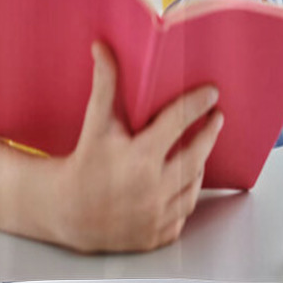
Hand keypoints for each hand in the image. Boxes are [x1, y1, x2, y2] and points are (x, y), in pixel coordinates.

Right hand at [58, 41, 222, 252]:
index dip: (197, 104)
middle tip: (217, 116)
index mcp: (138, 158)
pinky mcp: (157, 235)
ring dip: (201, 162)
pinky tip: (187, 177)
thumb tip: (102, 47)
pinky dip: (187, 192)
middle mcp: (151, 189)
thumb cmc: (84, 163)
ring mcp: (156, 215)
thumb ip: (104, 84)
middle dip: (209, 133)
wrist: (65, 212)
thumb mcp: (95, 123)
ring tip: (202, 144)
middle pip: (195, 155)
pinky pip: (184, 210)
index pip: (178, 123)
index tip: (212, 92)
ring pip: (193, 183)